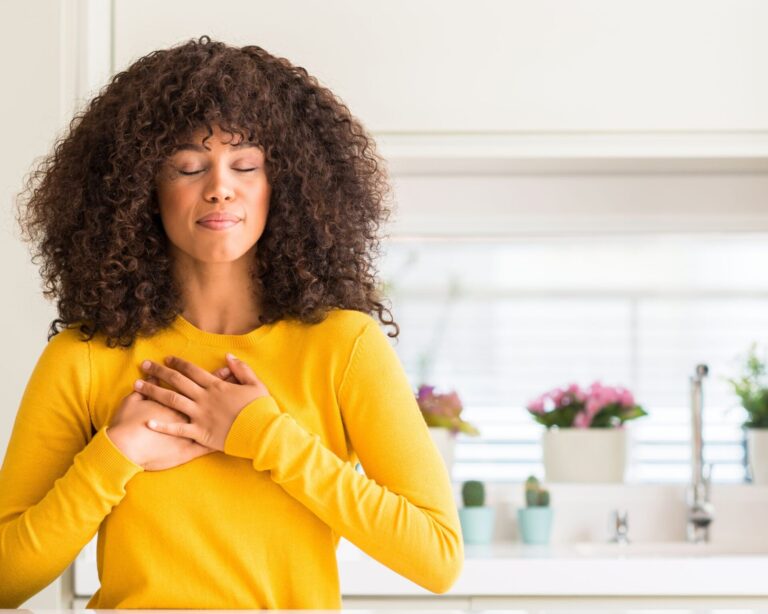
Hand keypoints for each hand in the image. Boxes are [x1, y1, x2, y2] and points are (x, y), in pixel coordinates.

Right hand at [107, 367, 235, 470]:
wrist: (125, 447)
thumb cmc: (127, 424)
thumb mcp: (131, 401)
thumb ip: (144, 389)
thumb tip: (150, 378)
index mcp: (177, 400)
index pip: (201, 383)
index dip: (216, 375)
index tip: (228, 368)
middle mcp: (187, 412)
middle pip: (213, 398)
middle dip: (227, 390)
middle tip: (242, 382)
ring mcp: (190, 429)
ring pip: (215, 420)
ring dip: (228, 413)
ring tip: (243, 408)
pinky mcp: (188, 447)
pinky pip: (208, 445)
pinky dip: (220, 443)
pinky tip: (232, 442)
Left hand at [135, 353, 269, 451]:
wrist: (261, 433)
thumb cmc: (260, 409)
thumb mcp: (255, 384)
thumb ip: (241, 369)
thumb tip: (229, 356)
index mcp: (217, 386)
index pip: (193, 371)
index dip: (178, 363)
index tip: (166, 358)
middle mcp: (204, 398)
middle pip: (177, 382)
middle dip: (159, 372)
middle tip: (144, 365)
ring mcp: (200, 415)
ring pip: (172, 400)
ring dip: (153, 392)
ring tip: (137, 386)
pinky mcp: (200, 433)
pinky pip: (177, 429)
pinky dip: (162, 425)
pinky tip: (148, 421)